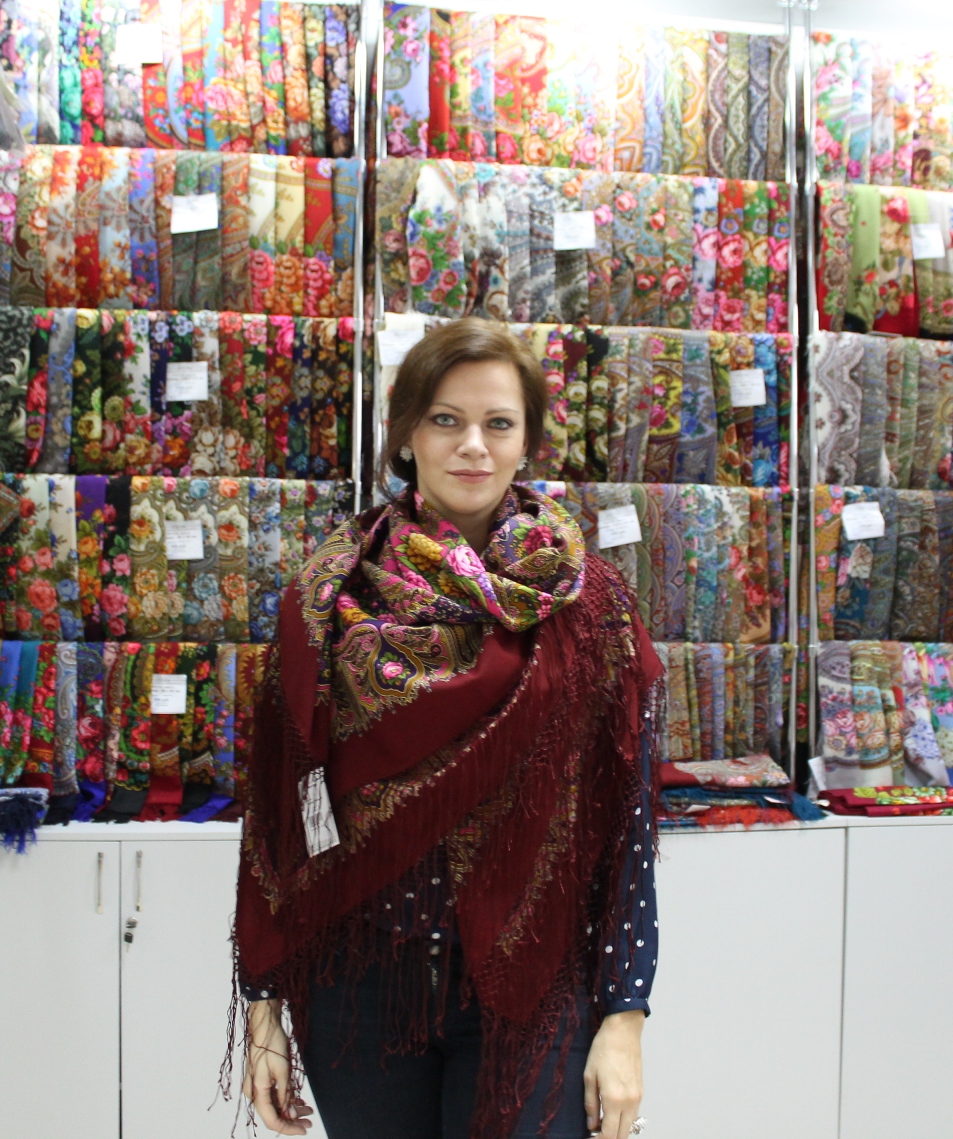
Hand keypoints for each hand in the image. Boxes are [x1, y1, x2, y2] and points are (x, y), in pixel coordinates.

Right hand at [243, 999, 313, 1134]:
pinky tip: (299, 1101)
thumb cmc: (271, 1044)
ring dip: (291, 1109)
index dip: (288, 1128)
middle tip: (309, 1121)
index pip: (272, 1120)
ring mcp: (258, 1086)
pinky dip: (286, 1099)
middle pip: (274, 1114)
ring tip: (308, 1110)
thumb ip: (286, 1094)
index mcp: (258, 1092)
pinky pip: (274, 1096)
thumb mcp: (283, 1070)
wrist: (264, 1025)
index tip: (304, 1129)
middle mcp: (255, 1093)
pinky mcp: (262, 1080)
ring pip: (275, 1105)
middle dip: (292, 1120)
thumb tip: (291, 1116)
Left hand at [583, 1009, 644, 1138]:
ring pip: (629, 1126)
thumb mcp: (589, 1076)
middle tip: (595, 1133)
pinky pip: (634, 1115)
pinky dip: (623, 1120)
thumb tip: (591, 1124)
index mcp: (614, 1099)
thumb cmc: (603, 1050)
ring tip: (601, 1123)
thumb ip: (590, 1103)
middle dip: (609, 1138)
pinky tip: (612, 1113)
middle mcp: (629, 1102)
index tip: (590, 1138)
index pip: (609, 1134)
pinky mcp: (641, 1091)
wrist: (623, 1032)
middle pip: (622, 1135)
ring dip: (617, 1130)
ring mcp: (638, 1098)